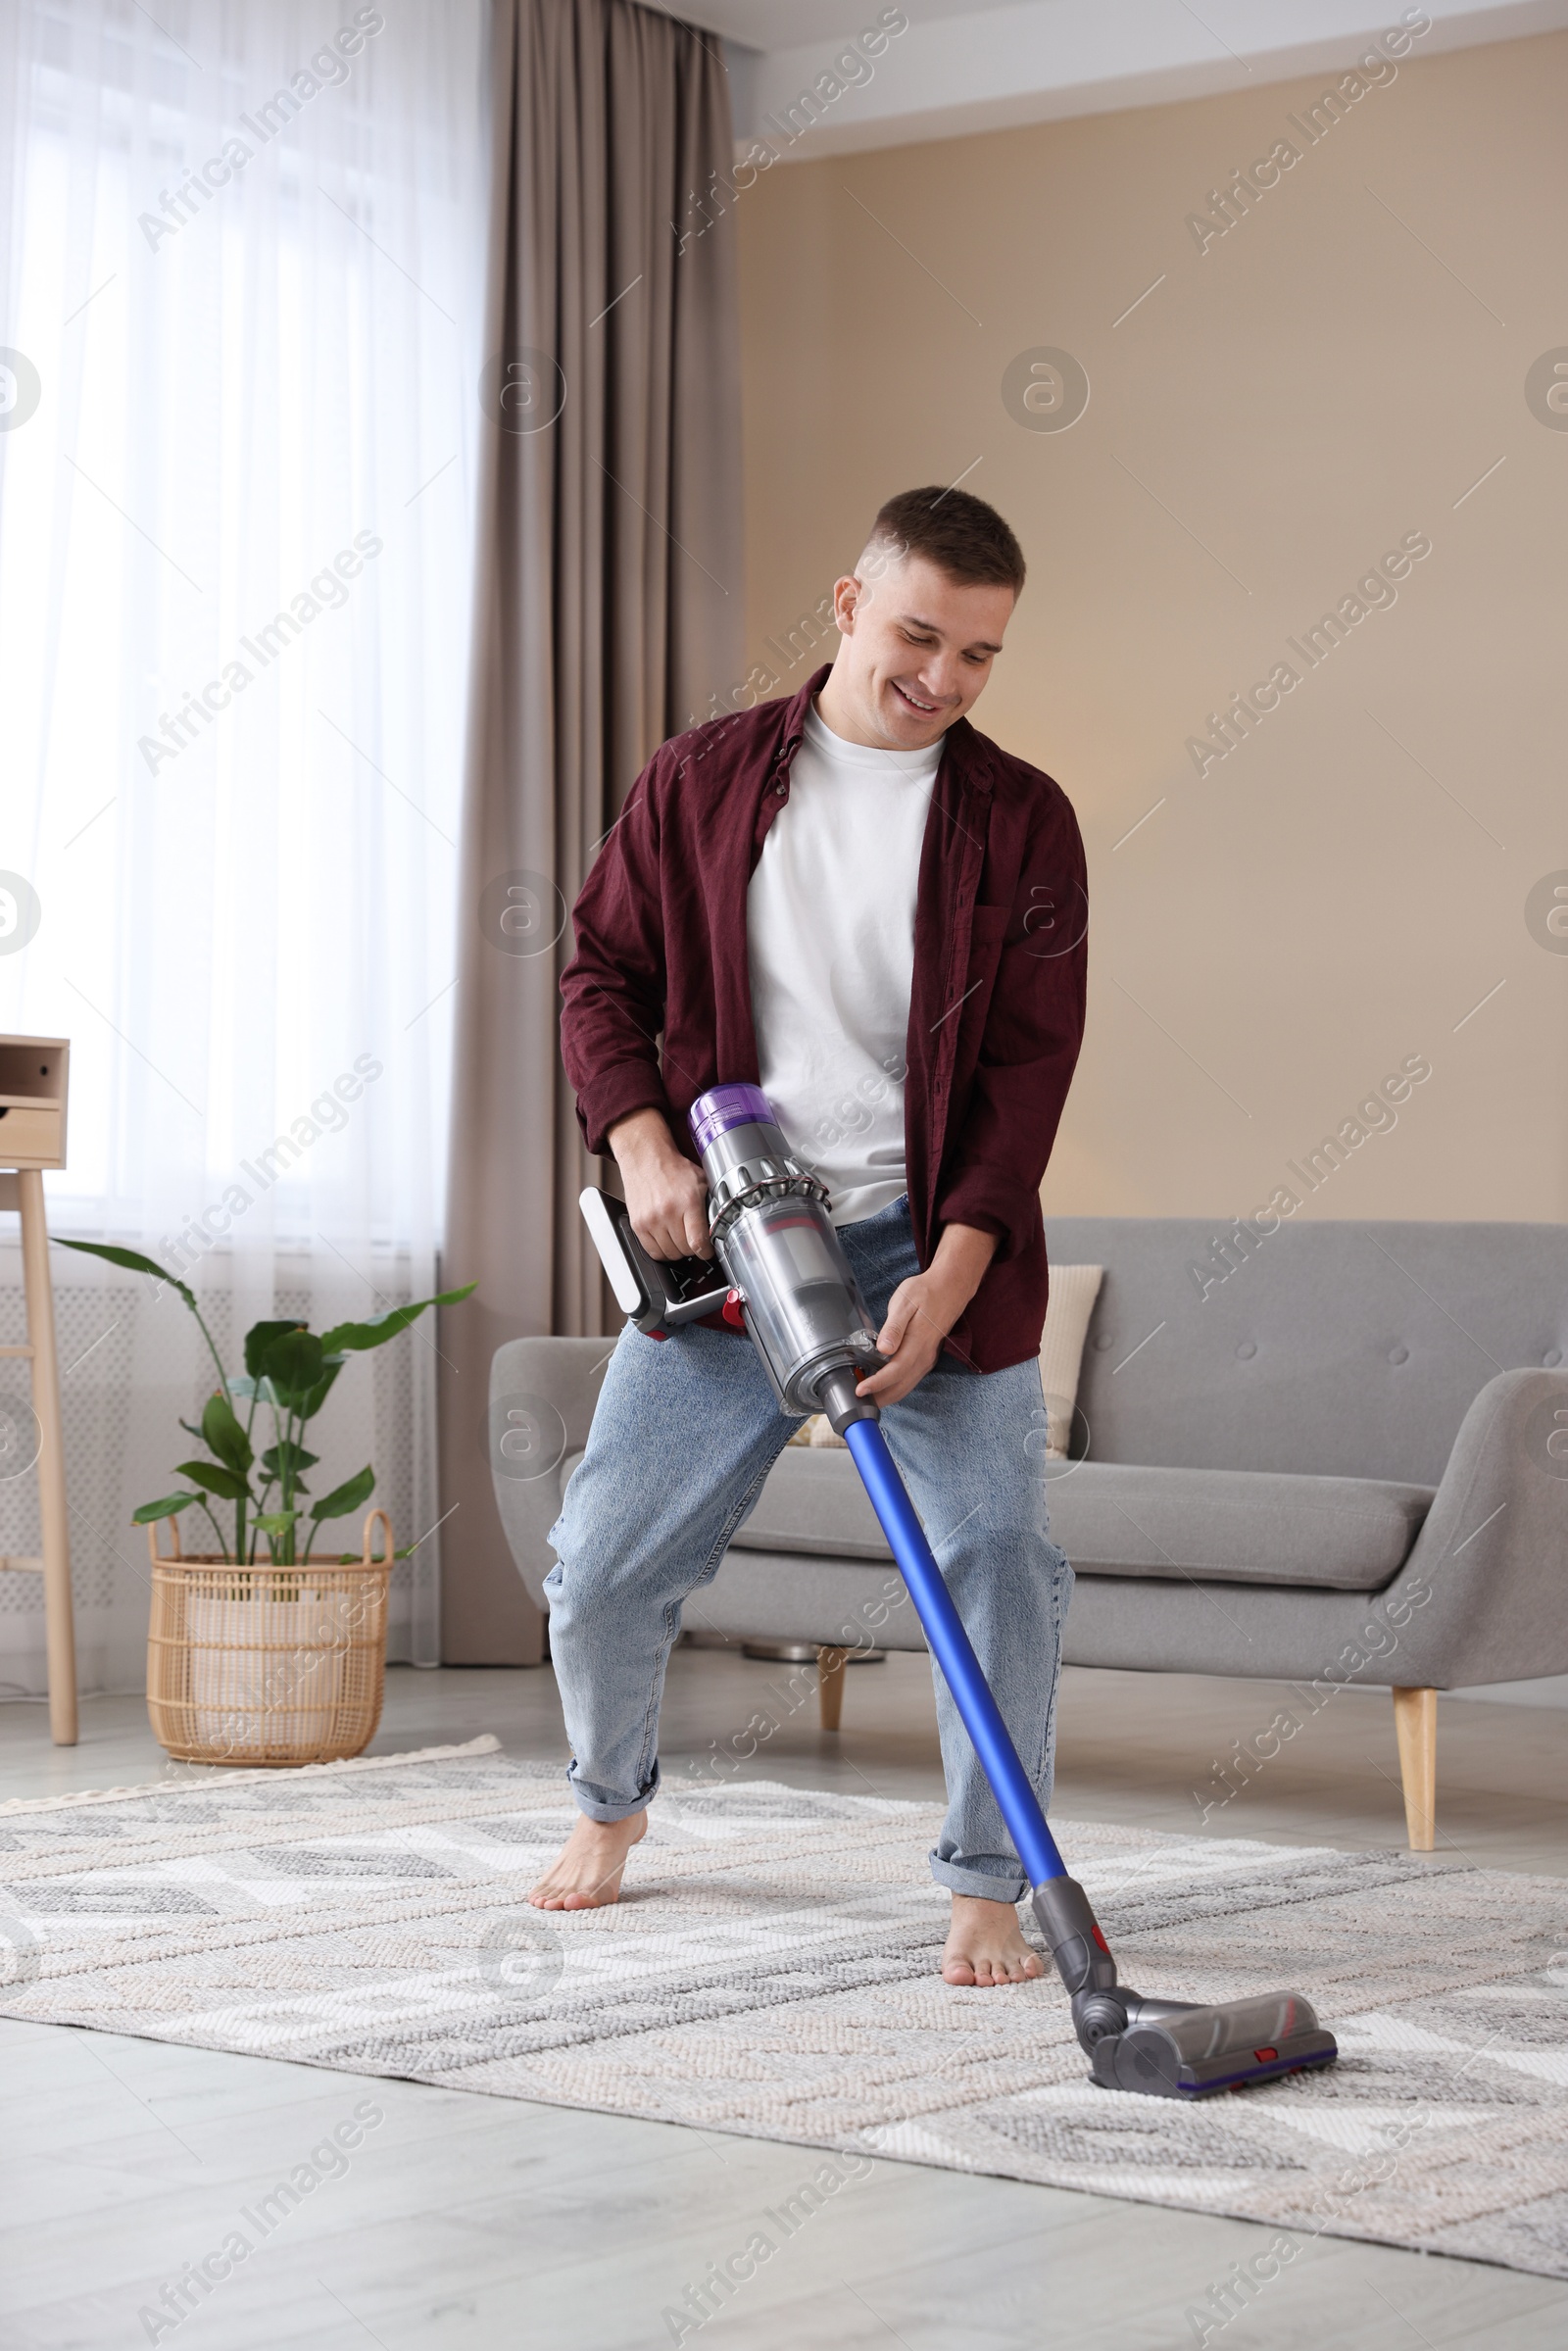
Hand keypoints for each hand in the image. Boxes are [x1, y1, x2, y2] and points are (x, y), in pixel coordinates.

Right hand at [608, 1107, 711, 1259]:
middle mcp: (668, 1212)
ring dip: (677, 1250)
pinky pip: (652, 1251)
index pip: (698, 1242)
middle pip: (685, 1250)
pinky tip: (667, 1240)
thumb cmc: (673, 1168)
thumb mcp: (701, 1182)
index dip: (706, 1252)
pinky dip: (662, 1250)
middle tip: (693, 1238)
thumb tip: (721, 1224)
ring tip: (679, 1237)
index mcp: (688, 1201)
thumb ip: (711, 1204)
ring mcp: (651, 1220)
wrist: (646, 1158)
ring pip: (669, 1254)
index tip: (707, 1250)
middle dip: (692, 1247)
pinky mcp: (638, 1225)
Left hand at [855, 1222, 996, 1407]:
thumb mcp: (905, 1302)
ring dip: (888, 1395)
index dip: (876, 1384)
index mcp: (917, 1344)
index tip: (859, 1390)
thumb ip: (894, 1327)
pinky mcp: (927, 1356)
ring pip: (906, 1386)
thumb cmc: (925, 1292)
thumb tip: (884, 1349)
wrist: (950, 1287)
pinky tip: (884, 1385)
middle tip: (857, 1403)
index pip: (894, 1372)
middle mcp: (924, 1356)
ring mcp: (927, 1358)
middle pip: (900, 1386)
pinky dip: (897, 1387)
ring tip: (867, 1399)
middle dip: (880, 1398)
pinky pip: (911, 1379)